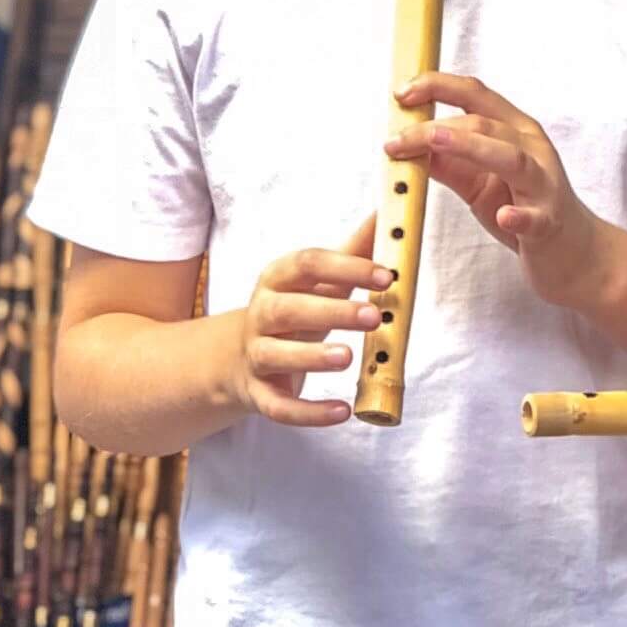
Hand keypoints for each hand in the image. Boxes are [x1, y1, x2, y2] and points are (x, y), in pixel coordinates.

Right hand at [232, 214, 386, 427]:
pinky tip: (341, 412)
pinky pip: (279, 406)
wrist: (239, 358)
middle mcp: (261, 314)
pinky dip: (308, 412)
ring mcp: (256, 355)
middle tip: (374, 317)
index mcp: (278, 279)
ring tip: (348, 357)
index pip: (307, 264)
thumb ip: (352, 251)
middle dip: (332, 311)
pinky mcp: (260, 394)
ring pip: (276, 355)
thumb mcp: (317, 281)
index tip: (387, 276)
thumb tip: (386, 213)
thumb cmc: (295, 311)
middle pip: (289, 309)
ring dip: (312, 357)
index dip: (347, 267)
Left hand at [384, 72, 610, 309]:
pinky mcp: (550, 223)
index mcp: (515, 131)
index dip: (437, 86)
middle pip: (484, 124)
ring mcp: (544, 186)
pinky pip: (535, 217)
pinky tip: (504, 215)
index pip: (475, 95)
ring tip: (435, 143)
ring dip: (470, 147)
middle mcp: (532, 149)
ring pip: (510, 158)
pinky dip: (519, 215)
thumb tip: (409, 146)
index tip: (401, 93)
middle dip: (434, 128)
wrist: (574, 252)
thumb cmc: (526, 208)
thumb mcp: (481, 182)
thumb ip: (449, 162)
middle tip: (394, 140)